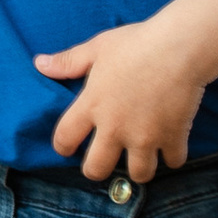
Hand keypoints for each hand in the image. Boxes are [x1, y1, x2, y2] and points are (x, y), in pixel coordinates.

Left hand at [34, 17, 209, 183]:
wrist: (178, 46)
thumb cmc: (135, 43)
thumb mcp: (97, 48)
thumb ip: (68, 62)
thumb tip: (39, 63)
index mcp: (92, 105)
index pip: (64, 138)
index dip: (63, 146)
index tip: (68, 147)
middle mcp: (115, 127)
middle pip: (96, 169)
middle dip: (97, 169)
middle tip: (104, 159)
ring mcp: (145, 136)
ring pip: (139, 174)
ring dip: (139, 168)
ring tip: (141, 156)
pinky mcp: (173, 137)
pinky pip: (173, 162)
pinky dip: (173, 156)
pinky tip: (171, 144)